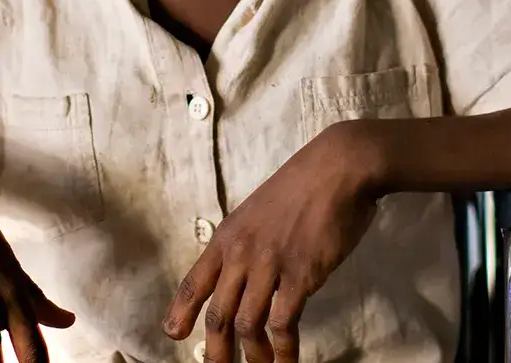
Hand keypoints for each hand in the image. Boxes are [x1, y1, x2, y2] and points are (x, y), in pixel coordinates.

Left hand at [163, 124, 381, 362]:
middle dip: (215, 351)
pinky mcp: (300, 275)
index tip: (173, 334)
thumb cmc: (304, 185)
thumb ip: (249, 241)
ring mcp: (269, 265)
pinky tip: (287, 358)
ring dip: (253, 355)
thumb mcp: (260, 210)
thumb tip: (248, 272)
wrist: (338, 167)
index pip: (195, 281)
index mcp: (228, 235)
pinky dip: (283, 348)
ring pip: (247, 325)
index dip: (180, 311)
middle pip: (217, 314)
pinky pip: (283, 322)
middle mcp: (241, 253)